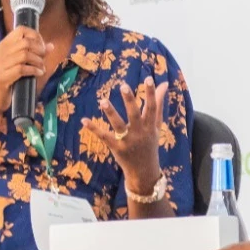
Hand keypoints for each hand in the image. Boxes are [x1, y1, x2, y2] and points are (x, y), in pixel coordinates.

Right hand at [0, 27, 49, 120]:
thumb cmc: (5, 82)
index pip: (20, 30)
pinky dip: (34, 70)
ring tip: (42, 68)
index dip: (35, 35)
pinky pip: (22, 69)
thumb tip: (51, 46)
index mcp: (2, 46)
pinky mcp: (2, 77)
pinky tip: (38, 74)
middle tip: (43, 58)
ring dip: (38, 61)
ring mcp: (0, 65)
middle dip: (39, 49)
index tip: (42, 46)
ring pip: (25, 55)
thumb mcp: (16, 65)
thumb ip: (31, 54)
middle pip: (25, 42)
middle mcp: (0, 52)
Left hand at [84, 77, 168, 193]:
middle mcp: (140, 132)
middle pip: (135, 114)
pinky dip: (94, 129)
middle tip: (124, 86)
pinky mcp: (117, 148)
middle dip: (130, 100)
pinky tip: (84, 120)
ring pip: (118, 125)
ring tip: (103, 101)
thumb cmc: (150, 143)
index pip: (152, 107)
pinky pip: (105, 137)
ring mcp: (128, 141)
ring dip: (111, 113)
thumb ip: (159, 104)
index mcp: (150, 125)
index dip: (151, 93)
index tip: (148, 79)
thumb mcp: (156, 125)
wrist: (145, 171)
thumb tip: (164, 84)